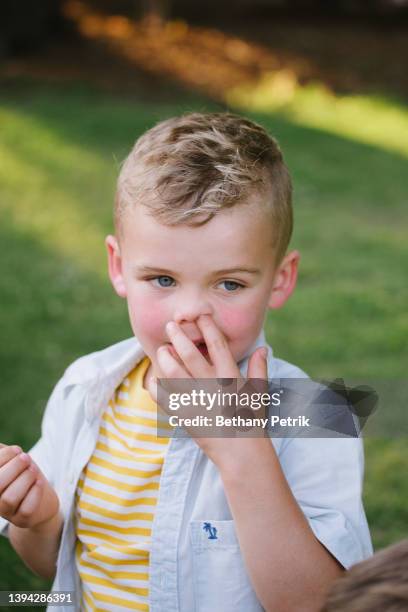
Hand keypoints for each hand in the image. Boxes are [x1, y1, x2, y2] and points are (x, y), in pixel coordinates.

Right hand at [0, 443, 59, 529]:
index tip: (17, 450)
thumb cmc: (23, 475)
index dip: (4, 456)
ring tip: (33, 470)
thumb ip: (2, 452)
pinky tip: (39, 483)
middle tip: (26, 458)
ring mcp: (6, 513)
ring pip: (9, 498)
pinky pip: (26, 509)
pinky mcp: (22, 520)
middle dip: (14, 467)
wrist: (42, 501)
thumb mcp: (12, 460)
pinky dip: (34, 492)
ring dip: (25, 478)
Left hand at [146, 314, 268, 464]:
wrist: (241, 454)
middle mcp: (212, 387)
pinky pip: (163, 398)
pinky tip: (153, 376)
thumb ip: (259, 369)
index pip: (218, 346)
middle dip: (178, 337)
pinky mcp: (184, 416)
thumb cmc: (252, 422)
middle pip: (190, 355)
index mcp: (232, 378)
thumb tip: (262, 348)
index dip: (208, 327)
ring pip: (173, 373)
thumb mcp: (259, 394)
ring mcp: (196, 402)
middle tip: (170, 325)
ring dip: (165, 357)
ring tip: (162, 349)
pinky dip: (155, 385)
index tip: (200, 315)